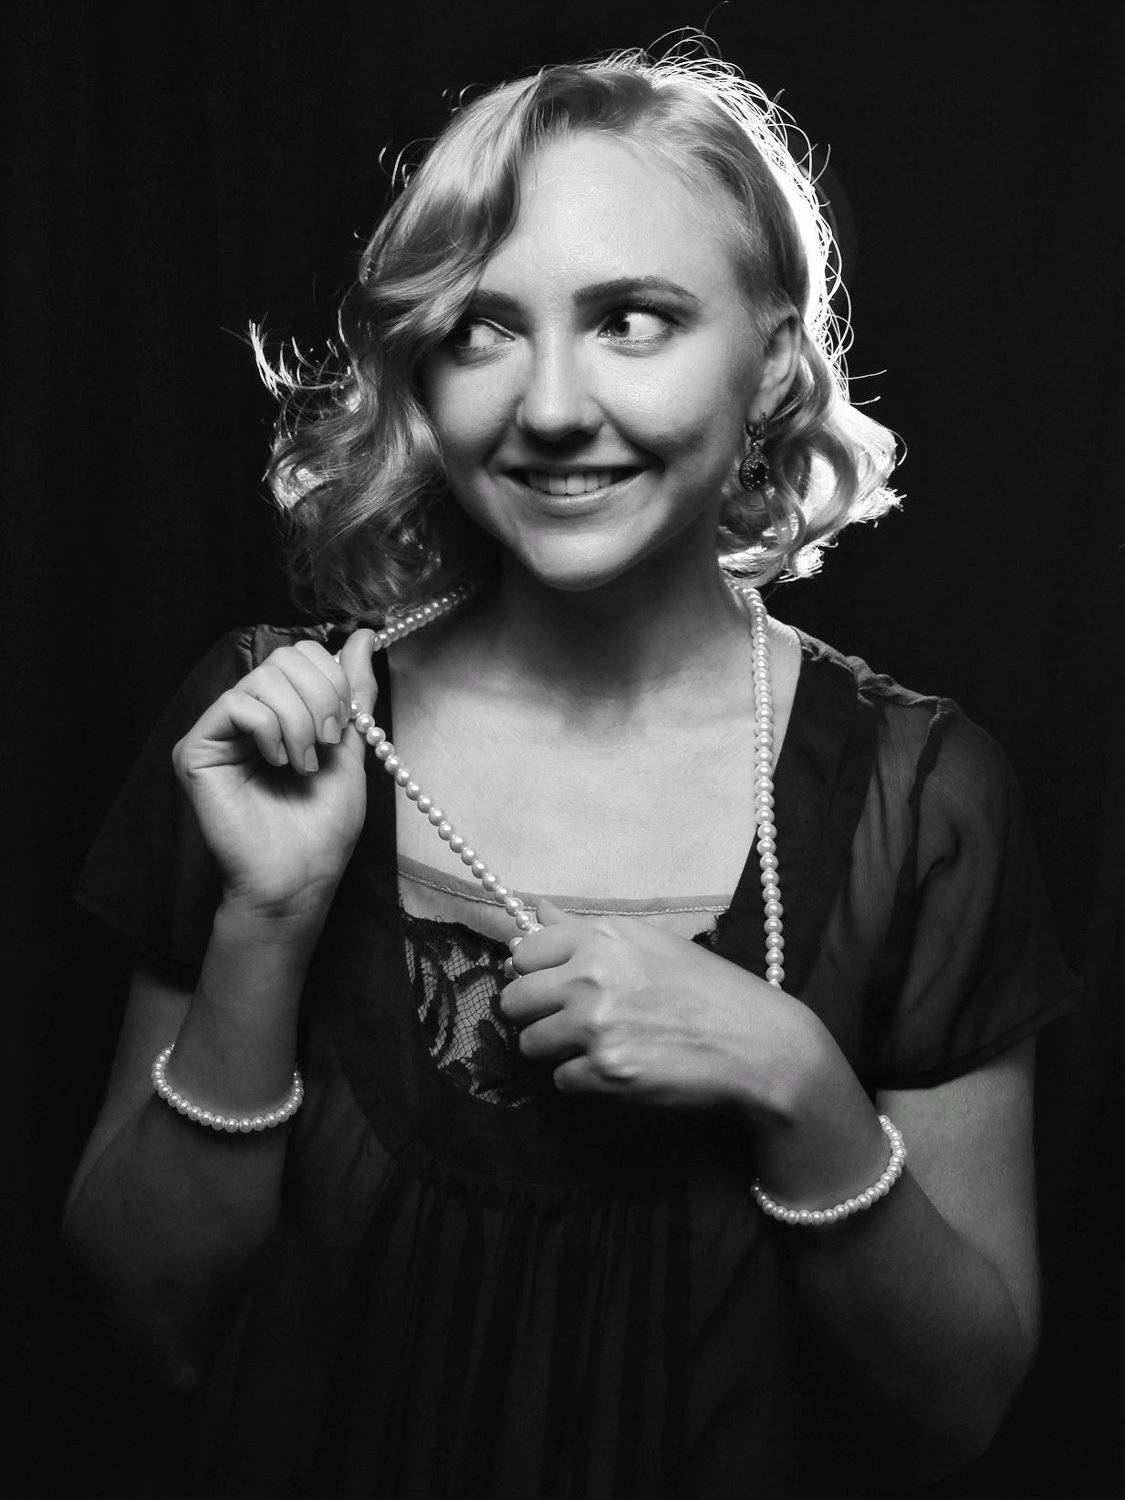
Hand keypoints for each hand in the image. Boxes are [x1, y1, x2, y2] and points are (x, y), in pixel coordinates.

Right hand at [172, 628, 377, 921]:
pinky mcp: (195, 750)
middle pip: (284, 658)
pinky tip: (278, 764)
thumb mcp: (349, 747)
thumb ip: (353, 692)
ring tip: (303, 764)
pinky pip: (236, 704)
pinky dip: (270, 731)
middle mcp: (246, 716)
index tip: (343, 727)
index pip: (303, 654)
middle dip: (320, 697)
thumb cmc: (322, 826)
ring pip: (263, 678)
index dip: (332, 679)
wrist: (299, 878)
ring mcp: (218, 732)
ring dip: (299, 720)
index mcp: (281, 712)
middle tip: (326, 744)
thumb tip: (364, 636)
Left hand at [500, 900, 811, 1115]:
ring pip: (530, 1044)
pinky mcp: (606, 1071)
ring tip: (595, 1045)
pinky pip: (560, 1080)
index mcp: (603, 938)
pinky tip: (616, 1067)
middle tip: (567, 1021)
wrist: (757, 1043)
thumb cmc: (708, 989)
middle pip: (515, 1000)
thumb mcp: (651, 942)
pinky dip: (582, 1080)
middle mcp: (592, 977)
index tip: (553, 984)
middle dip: (535, 1014)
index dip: (535, 972)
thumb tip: (537, 911)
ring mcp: (596, 1026)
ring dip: (556, 1049)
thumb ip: (586, 930)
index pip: (524, 952)